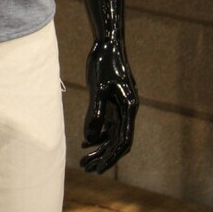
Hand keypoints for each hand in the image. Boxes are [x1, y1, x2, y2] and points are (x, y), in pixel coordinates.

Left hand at [81, 35, 137, 173]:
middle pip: (117, 141)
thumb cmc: (104, 63)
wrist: (107, 43)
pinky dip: (97, 134)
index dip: (111, 157)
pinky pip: (107, 124)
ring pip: (111, 134)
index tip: (98, 168)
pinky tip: (85, 142)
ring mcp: (120, 107)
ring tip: (84, 159)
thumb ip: (95, 112)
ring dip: (99, 147)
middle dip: (103, 156)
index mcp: (128, 108)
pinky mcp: (113, 102)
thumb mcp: (98, 88)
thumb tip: (90, 138)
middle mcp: (127, 110)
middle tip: (87, 168)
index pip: (123, 141)